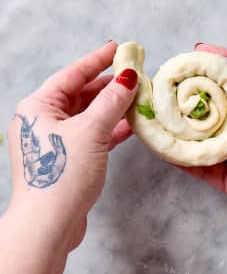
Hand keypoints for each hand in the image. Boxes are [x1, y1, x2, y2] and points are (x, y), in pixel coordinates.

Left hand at [3, 43, 137, 264]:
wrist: (48, 227)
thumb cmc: (62, 173)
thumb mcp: (91, 129)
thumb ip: (113, 100)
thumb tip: (130, 75)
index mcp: (38, 107)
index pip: (73, 74)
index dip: (98, 59)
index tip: (119, 47)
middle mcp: (42, 121)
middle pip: (81, 93)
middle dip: (110, 85)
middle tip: (136, 73)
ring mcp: (54, 142)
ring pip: (89, 114)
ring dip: (114, 106)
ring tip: (140, 96)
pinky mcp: (67, 160)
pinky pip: (92, 133)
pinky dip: (112, 127)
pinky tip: (133, 124)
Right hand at [182, 44, 226, 243]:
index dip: (221, 61)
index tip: (197, 51)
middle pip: (219, 102)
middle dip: (196, 90)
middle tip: (171, 80)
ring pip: (205, 133)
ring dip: (185, 124)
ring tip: (161, 110)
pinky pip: (201, 166)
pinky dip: (182, 157)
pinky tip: (165, 146)